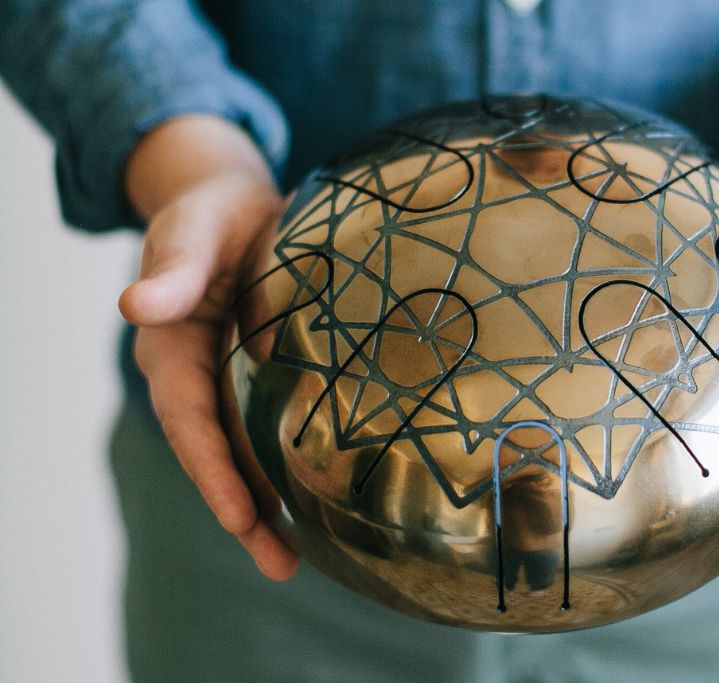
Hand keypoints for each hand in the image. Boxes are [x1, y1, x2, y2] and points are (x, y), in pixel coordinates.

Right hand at [118, 115, 298, 580]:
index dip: (213, 469)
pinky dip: (284, 469)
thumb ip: (174, 268)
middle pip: (213, 454)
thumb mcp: (196, 231)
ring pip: (240, 453)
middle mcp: (196, 376)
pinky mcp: (257, 378)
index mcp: (172, 347)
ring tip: (293, 562)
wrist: (234, 206)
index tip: (242, 516)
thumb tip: (136, 305)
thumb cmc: (211, 213)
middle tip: (278, 566)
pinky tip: (314, 503)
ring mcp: (226, 382)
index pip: (190, 420)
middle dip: (240, 511)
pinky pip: (266, 431)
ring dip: (264, 506)